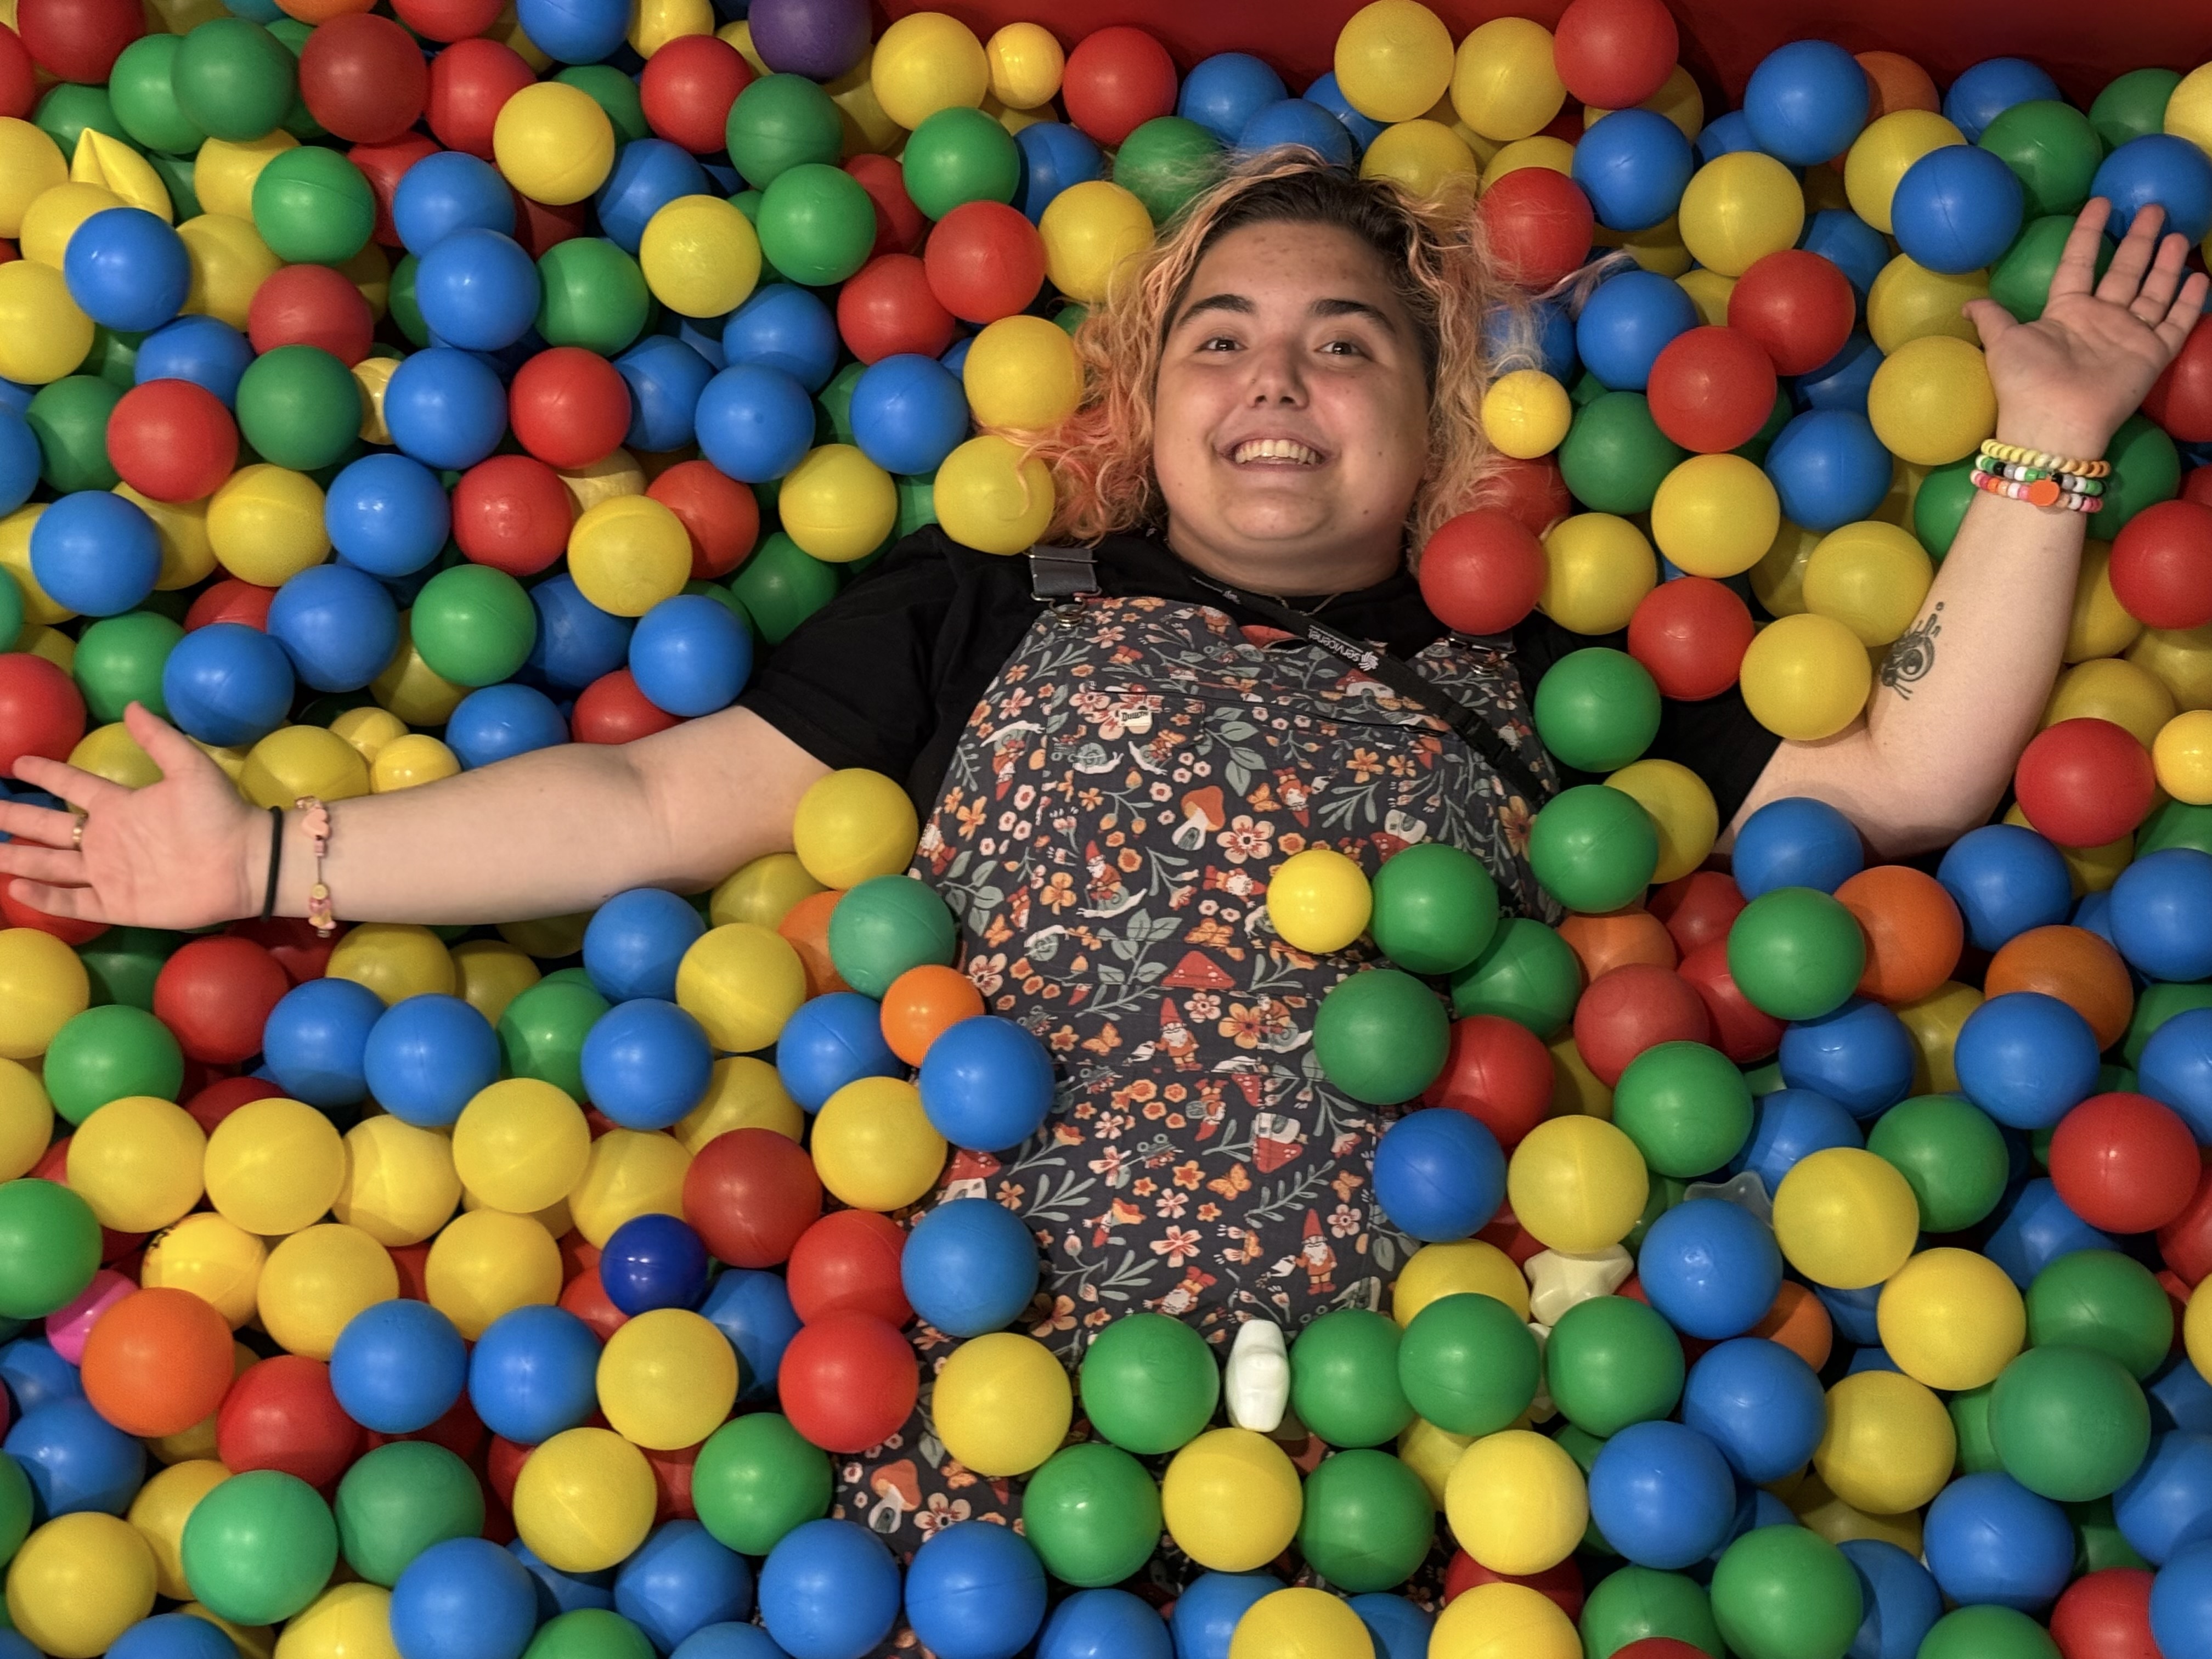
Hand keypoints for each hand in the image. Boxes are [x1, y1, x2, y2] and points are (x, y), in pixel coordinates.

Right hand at [1, 703, 264, 928]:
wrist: (246, 862)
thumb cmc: (221, 814)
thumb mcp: (190, 769)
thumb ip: (159, 739)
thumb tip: (131, 705)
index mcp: (120, 805)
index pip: (72, 785)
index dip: (46, 773)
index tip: (17, 763)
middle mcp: (108, 838)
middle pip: (50, 826)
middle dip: (17, 817)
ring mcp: (110, 872)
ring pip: (52, 864)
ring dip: (19, 859)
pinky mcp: (118, 902)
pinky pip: (74, 901)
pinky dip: (45, 896)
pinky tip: (15, 887)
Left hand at [1962, 197, 2209, 458]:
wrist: (2053, 422)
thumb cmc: (2025, 382)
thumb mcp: (2002, 343)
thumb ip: (1991, 319)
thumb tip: (1967, 305)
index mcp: (2065, 311)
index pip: (2079, 262)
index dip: (2088, 232)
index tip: (2101, 202)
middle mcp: (2100, 319)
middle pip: (2125, 270)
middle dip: (2139, 239)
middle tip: (2154, 208)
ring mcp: (2128, 335)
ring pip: (2154, 290)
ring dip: (2167, 263)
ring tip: (2179, 234)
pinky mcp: (2152, 354)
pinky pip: (2177, 322)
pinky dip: (2191, 301)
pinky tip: (2201, 277)